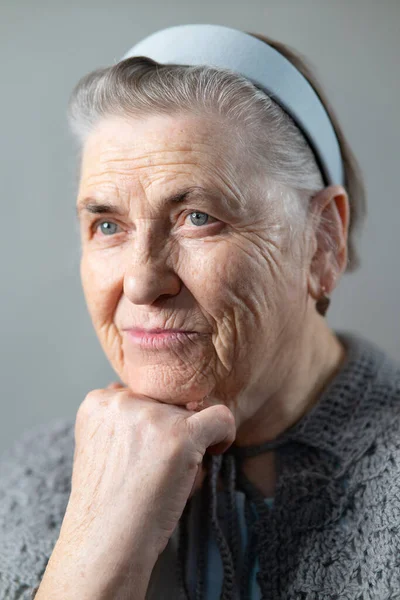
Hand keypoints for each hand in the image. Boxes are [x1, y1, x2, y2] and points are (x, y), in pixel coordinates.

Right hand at [42, 382, 234, 597]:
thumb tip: (164, 404)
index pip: (139, 394)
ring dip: (190, 437)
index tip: (148, 450)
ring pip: (191, 411)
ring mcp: (153, 417)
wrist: (107, 542)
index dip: (148, 423)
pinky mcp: (181, 435)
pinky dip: (224, 432)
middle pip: (166, 401)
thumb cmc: (106, 504)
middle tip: (162, 464)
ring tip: (175, 471)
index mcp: (98, 402)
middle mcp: (123, 402)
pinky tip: (216, 450)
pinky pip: (220, 416)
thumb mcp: (99, 448)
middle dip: (169, 428)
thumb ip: (122, 420)